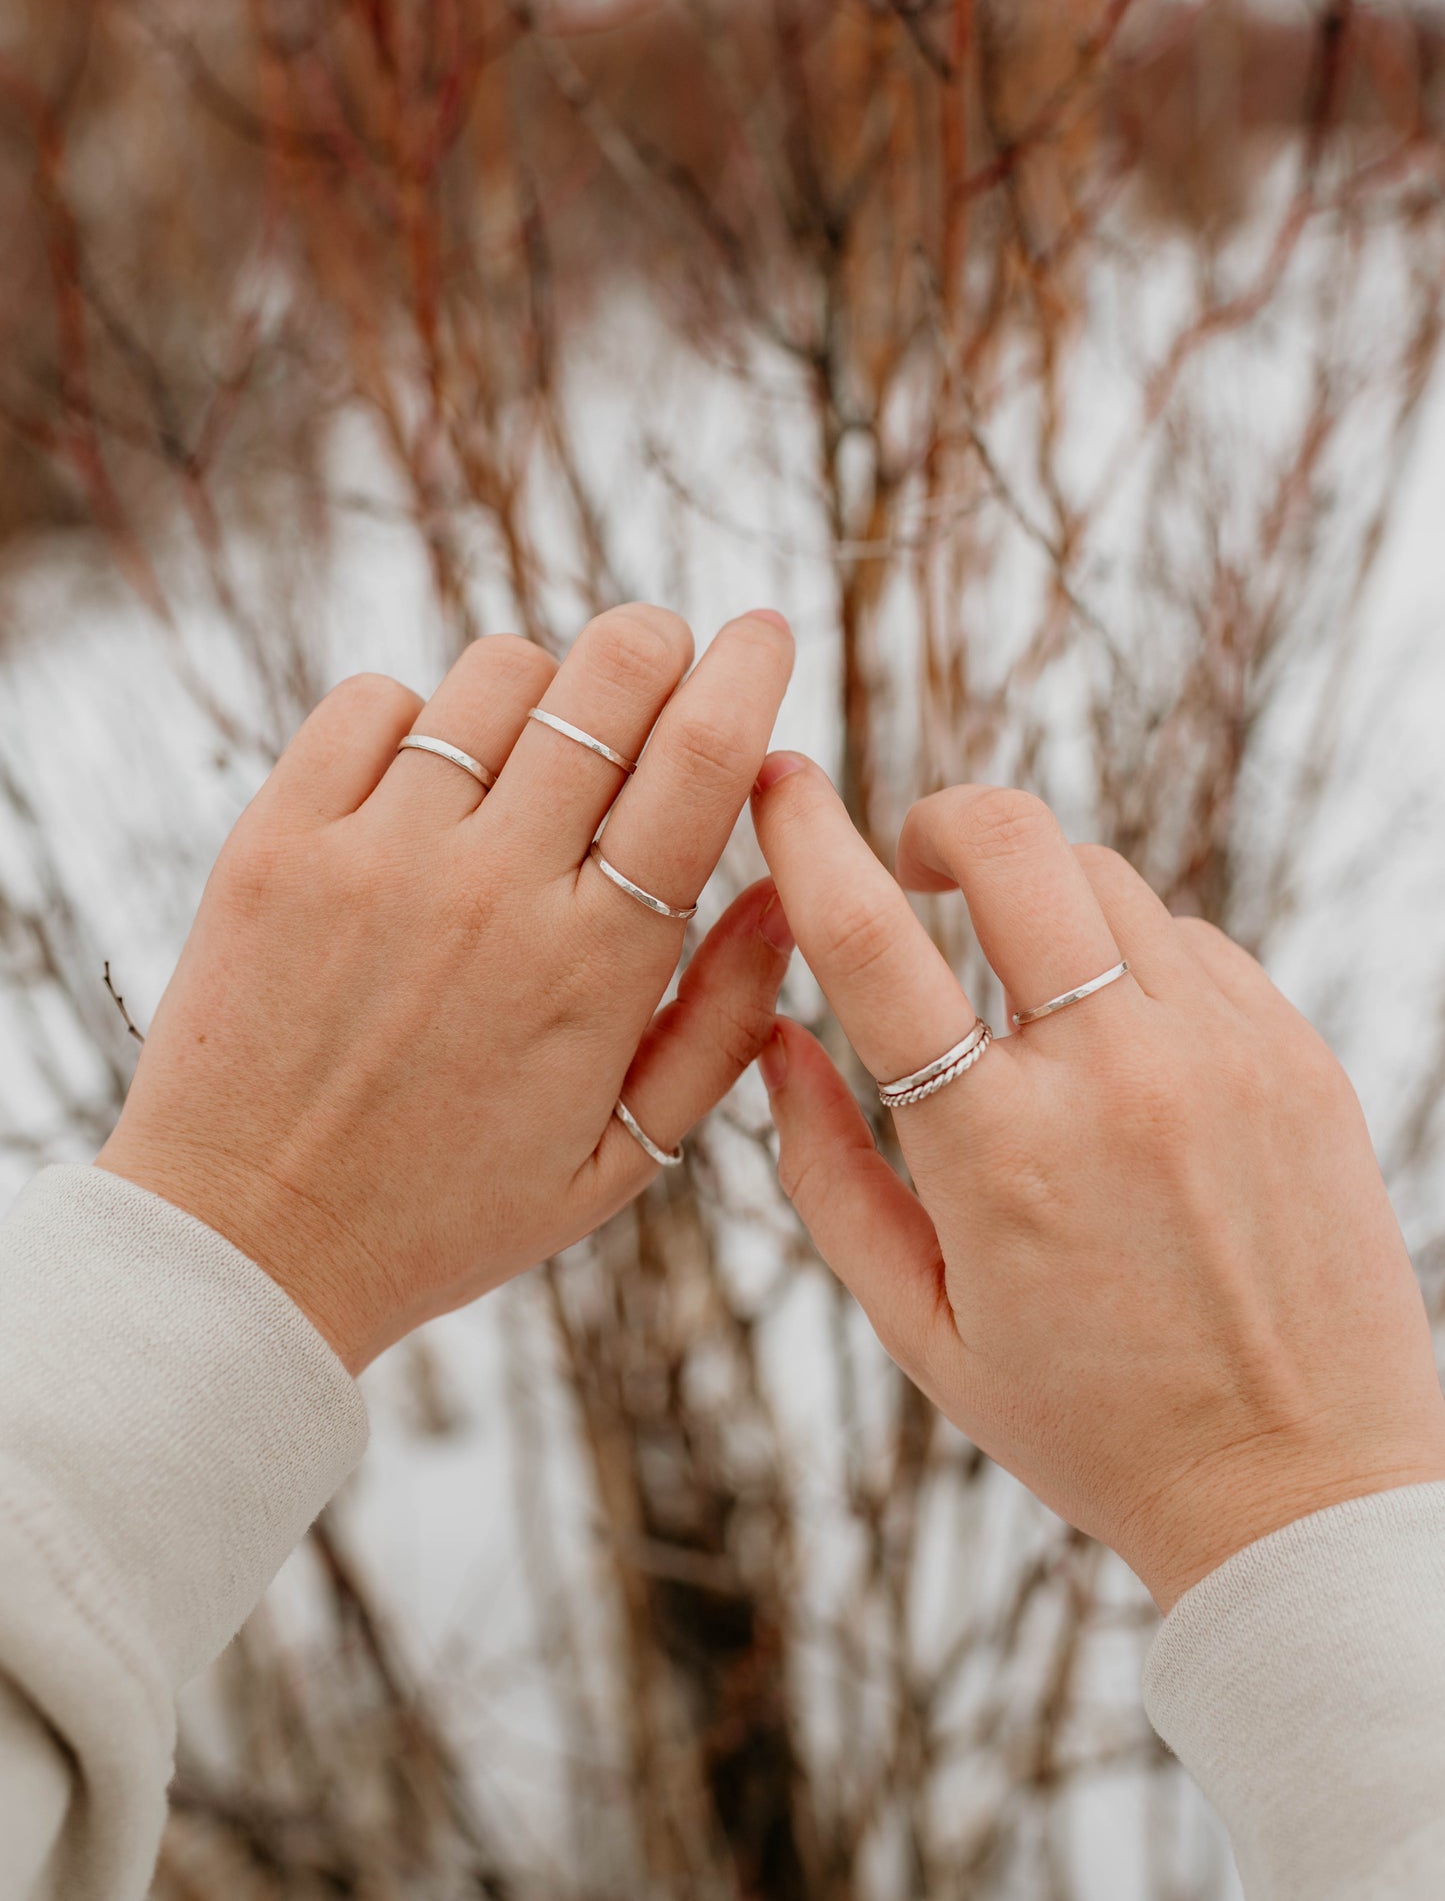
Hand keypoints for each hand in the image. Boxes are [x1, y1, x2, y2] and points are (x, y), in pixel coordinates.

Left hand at [101, 605, 796, 1371]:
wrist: (244, 1251)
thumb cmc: (447, 1211)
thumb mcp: (620, 1158)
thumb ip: (721, 1024)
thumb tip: (792, 892)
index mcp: (595, 965)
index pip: (701, 760)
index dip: (748, 670)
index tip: (763, 632)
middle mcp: (492, 890)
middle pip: (607, 676)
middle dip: (654, 642)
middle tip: (656, 664)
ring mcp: (376, 856)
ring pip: (495, 673)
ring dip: (540, 686)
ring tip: (529, 751)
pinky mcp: (277, 843)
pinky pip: (371, 701)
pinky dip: (416, 711)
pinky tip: (424, 779)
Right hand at [751, 759, 1444, 1609]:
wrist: (1303, 1489)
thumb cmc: (1092, 1423)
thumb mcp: (921, 1330)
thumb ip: (827, 1175)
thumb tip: (771, 1039)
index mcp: (998, 1154)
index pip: (875, 944)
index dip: (808, 839)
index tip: (778, 781)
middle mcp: (1115, 1078)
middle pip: (1014, 844)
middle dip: (941, 820)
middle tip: (918, 859)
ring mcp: (1222, 1053)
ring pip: (1105, 879)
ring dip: (1039, 898)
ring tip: (1023, 980)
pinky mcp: (1295, 1054)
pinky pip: (1191, 939)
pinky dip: (1131, 955)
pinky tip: (1120, 1037)